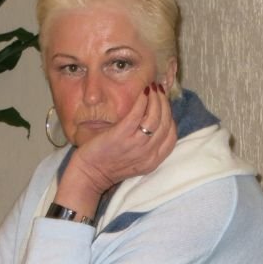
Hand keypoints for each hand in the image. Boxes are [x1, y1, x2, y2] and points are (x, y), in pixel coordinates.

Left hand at [58, 84, 177, 205]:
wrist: (90, 174)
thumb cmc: (110, 164)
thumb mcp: (136, 159)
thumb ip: (147, 144)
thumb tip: (154, 117)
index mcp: (154, 160)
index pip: (172, 135)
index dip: (170, 116)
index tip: (164, 104)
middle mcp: (148, 154)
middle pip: (165, 123)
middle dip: (164, 103)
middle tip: (158, 91)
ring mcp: (135, 145)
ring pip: (155, 117)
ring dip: (155, 99)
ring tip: (151, 88)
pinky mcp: (120, 136)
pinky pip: (136, 114)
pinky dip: (141, 101)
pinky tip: (141, 92)